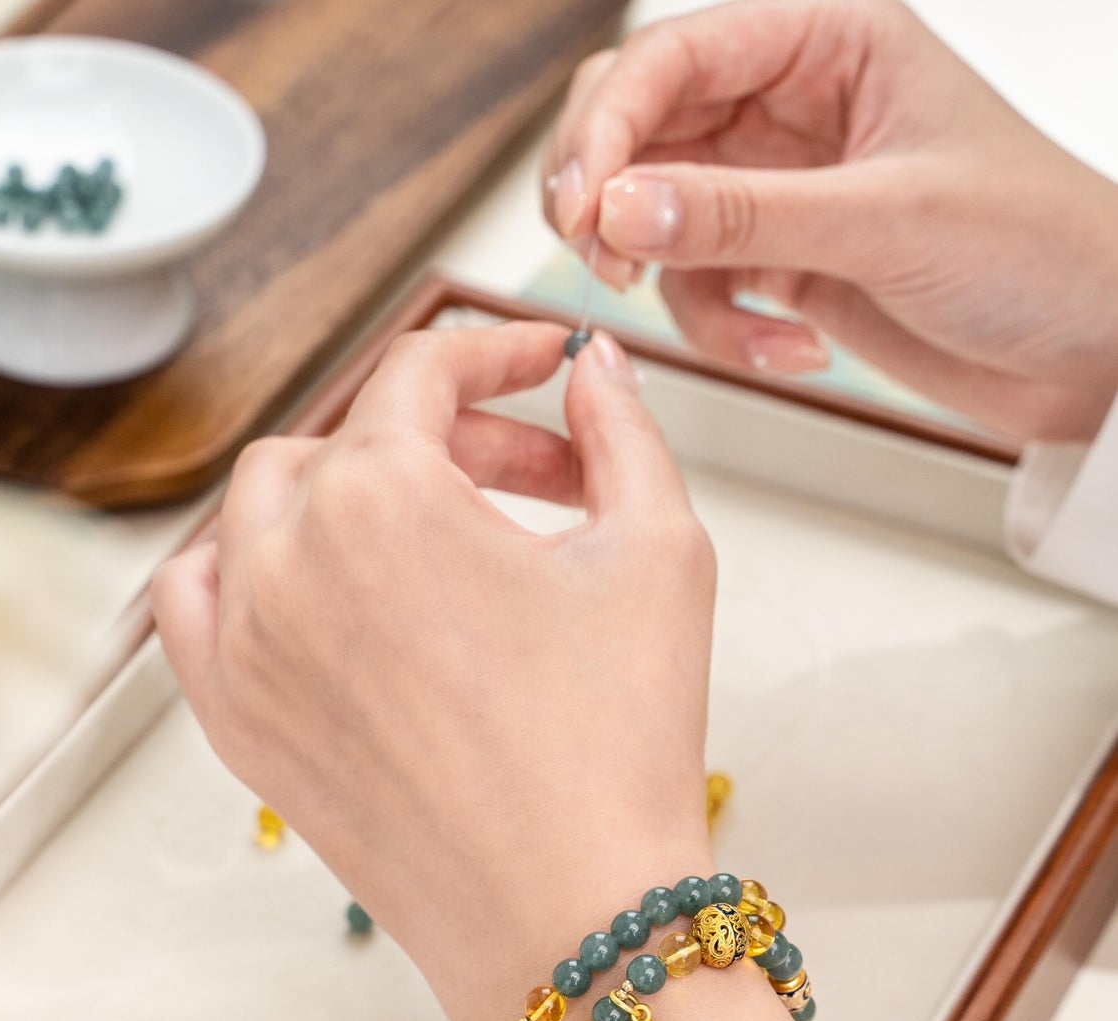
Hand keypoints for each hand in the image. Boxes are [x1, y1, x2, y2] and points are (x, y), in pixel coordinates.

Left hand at [152, 321, 716, 1020]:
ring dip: (341, 489)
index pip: (422, 372)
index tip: (538, 367)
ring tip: (430, 528)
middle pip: (350, 440)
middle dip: (447, 437)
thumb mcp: (659, 551)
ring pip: (261, 507)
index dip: (493, 352)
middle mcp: (286, 557)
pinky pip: (196, 603)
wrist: (566, 916)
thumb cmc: (617, 747)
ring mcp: (243, 644)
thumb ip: (620, 431)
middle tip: (533, 478)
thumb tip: (593, 368)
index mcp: (382, 495)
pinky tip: (313, 586)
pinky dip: (243, 568)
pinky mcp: (233, 721)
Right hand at [542, 0, 1117, 440]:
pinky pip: (699, 288)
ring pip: (654, 219)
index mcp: (829, 43)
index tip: (581, 207)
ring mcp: (778, 187)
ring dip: (671, 282)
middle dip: (609, 198)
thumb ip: (740, 214)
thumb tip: (617, 210)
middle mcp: (791, 107)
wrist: (1091, 351)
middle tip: (599, 259)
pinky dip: (727, 332)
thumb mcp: (884, 221)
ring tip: (731, 320)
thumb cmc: (1040, 249)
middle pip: (639, 127)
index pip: (673, 58)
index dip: (608, 128)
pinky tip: (796, 350)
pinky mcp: (778, 261)